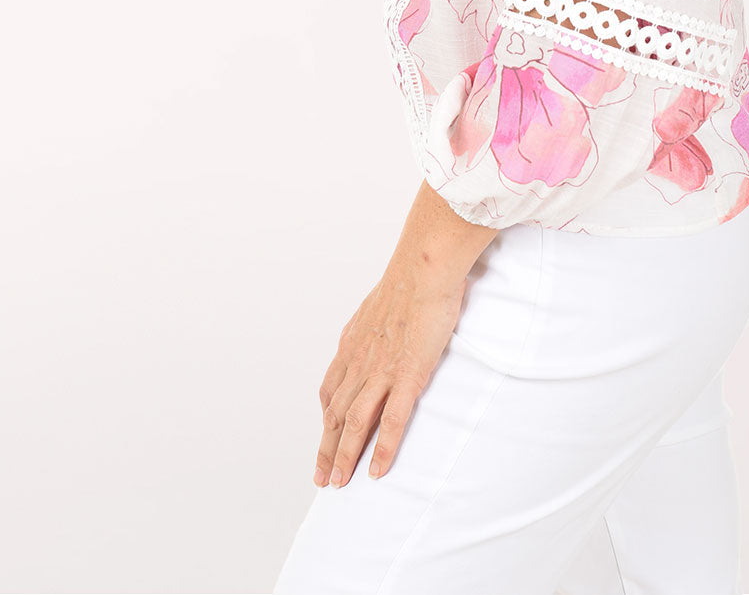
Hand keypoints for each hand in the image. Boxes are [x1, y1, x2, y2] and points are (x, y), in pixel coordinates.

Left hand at [313, 264, 464, 485]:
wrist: (423, 268)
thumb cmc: (409, 279)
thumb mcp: (378, 304)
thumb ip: (372, 325)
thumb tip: (373, 329)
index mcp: (352, 344)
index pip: (331, 390)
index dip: (325, 419)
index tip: (325, 437)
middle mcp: (359, 362)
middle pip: (336, 414)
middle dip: (327, 448)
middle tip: (322, 478)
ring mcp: (381, 371)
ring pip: (355, 423)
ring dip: (345, 456)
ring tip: (340, 483)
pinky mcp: (407, 376)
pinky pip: (391, 421)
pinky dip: (382, 449)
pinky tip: (378, 470)